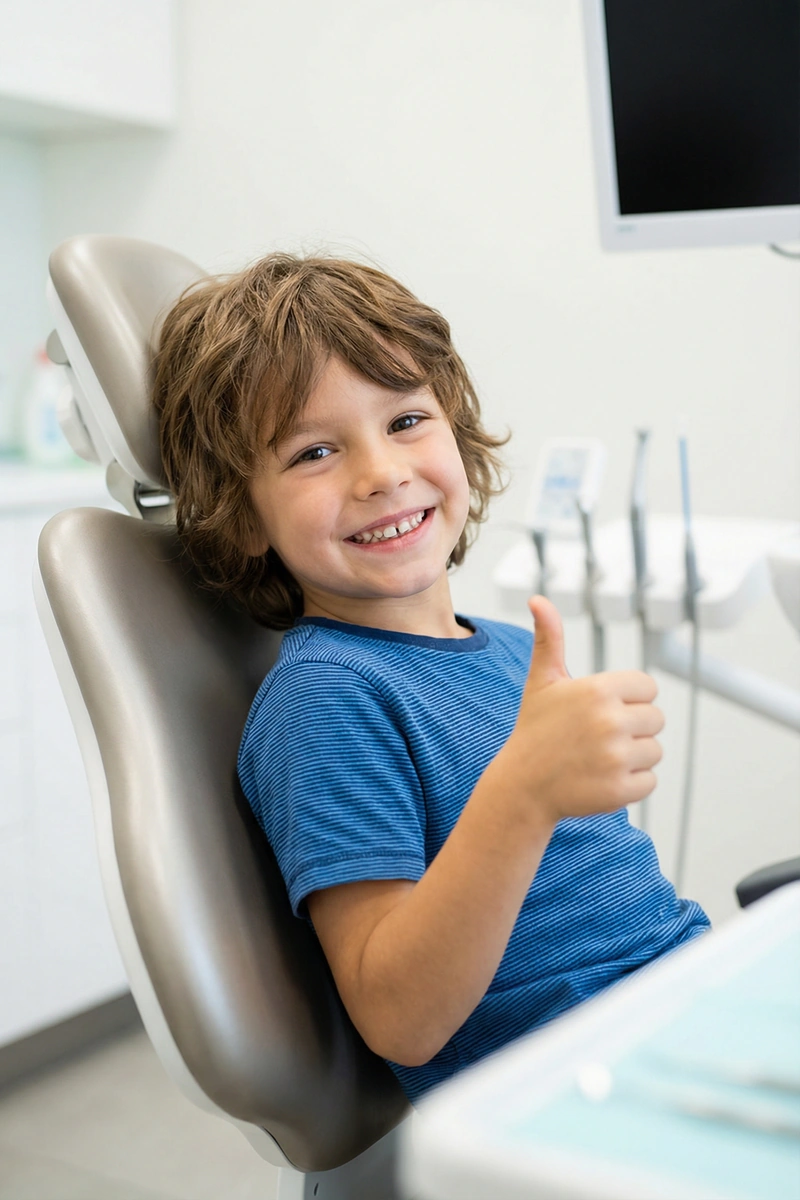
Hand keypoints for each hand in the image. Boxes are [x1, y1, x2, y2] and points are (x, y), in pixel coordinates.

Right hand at [504, 595, 663, 823]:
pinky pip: (649, 781)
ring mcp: (616, 757)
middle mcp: (610, 721)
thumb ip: (549, 638)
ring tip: (598, 759)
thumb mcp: (542, 682)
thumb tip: (537, 598)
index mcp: (598, 690)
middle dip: (632, 729)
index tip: (600, 711)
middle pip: (655, 719)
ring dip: (632, 757)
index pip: (648, 688)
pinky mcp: (620, 790)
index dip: (628, 700)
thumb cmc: (536, 729)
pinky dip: (630, 783)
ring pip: (654, 751)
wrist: (522, 786)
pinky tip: (601, 779)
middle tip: (596, 738)